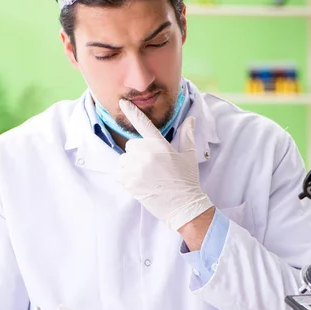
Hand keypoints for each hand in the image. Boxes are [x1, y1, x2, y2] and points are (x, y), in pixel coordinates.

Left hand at [118, 99, 213, 230]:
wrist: (183, 207)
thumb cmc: (187, 180)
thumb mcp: (189, 156)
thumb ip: (187, 135)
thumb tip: (191, 119)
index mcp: (161, 146)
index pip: (144, 124)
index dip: (132, 112)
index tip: (122, 102)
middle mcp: (146, 155)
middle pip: (131, 145)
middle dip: (138, 153)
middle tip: (152, 165)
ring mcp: (136, 169)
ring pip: (123, 159)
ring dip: (130, 165)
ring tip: (146, 175)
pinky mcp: (129, 183)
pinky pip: (119, 173)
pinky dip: (125, 176)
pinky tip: (139, 183)